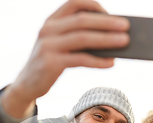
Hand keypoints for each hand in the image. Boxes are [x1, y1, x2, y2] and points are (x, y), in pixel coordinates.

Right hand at [1, 0, 129, 117]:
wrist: (26, 85)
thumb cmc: (50, 63)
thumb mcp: (59, 45)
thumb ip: (77, 37)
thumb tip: (111, 36)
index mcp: (51, 21)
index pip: (74, 3)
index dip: (94, 6)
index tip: (111, 14)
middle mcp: (48, 29)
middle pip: (82, 20)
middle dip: (107, 22)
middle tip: (126, 27)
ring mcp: (48, 46)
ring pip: (83, 38)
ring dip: (107, 39)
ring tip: (124, 42)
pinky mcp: (51, 63)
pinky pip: (80, 59)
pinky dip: (98, 61)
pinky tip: (111, 63)